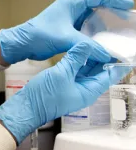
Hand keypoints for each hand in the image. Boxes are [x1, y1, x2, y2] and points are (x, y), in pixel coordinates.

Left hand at [0, 0, 133, 63]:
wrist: (23, 43)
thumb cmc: (40, 34)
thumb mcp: (66, 39)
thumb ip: (88, 46)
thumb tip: (107, 55)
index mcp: (72, 2)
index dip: (115, 0)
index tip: (129, 6)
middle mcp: (72, 7)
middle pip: (98, 6)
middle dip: (113, 13)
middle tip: (126, 22)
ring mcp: (69, 18)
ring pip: (92, 19)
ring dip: (104, 25)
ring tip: (118, 33)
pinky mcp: (67, 28)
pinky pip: (86, 29)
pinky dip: (95, 34)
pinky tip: (103, 43)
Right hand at [0, 43, 126, 143]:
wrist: (27, 107)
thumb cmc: (44, 97)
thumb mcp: (61, 74)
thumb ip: (75, 58)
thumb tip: (86, 45)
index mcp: (88, 91)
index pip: (108, 76)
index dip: (116, 64)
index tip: (122, 52)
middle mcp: (83, 89)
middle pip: (99, 72)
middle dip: (103, 58)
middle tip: (106, 42)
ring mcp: (73, 86)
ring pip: (87, 70)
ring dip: (90, 58)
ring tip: (93, 43)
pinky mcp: (63, 82)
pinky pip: (76, 70)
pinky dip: (78, 60)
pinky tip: (77, 51)